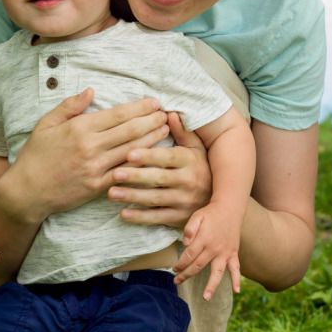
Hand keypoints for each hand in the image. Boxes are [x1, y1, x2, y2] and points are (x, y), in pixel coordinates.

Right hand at [4, 90, 169, 222]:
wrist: (27, 191)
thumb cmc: (35, 155)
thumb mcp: (46, 124)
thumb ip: (69, 106)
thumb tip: (91, 91)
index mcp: (79, 128)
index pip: (118, 114)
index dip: (140, 108)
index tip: (154, 102)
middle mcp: (90, 147)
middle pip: (130, 130)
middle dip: (152, 120)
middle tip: (166, 113)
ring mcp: (96, 168)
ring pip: (133, 150)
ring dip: (153, 139)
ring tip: (166, 130)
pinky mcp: (98, 186)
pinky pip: (126, 172)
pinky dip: (142, 163)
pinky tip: (154, 155)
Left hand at [108, 112, 212, 228]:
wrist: (219, 199)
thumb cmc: (201, 168)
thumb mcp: (196, 149)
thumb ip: (182, 132)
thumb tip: (169, 113)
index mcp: (189, 161)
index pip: (167, 157)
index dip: (149, 156)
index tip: (129, 153)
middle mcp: (188, 181)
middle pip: (159, 178)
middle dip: (136, 176)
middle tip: (115, 173)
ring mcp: (183, 201)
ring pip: (155, 199)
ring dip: (133, 196)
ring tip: (112, 192)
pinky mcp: (178, 218)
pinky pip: (158, 218)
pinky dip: (140, 217)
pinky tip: (123, 214)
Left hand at [174, 203, 241, 299]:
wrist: (230, 209)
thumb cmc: (210, 214)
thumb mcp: (197, 216)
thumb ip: (189, 229)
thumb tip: (185, 243)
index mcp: (204, 239)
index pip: (188, 256)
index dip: (180, 264)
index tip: (174, 268)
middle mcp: (214, 248)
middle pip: (198, 266)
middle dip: (185, 275)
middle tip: (176, 281)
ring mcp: (225, 253)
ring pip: (217, 272)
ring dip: (211, 286)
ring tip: (205, 297)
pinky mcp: (233, 253)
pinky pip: (236, 268)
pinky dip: (237, 279)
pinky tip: (237, 291)